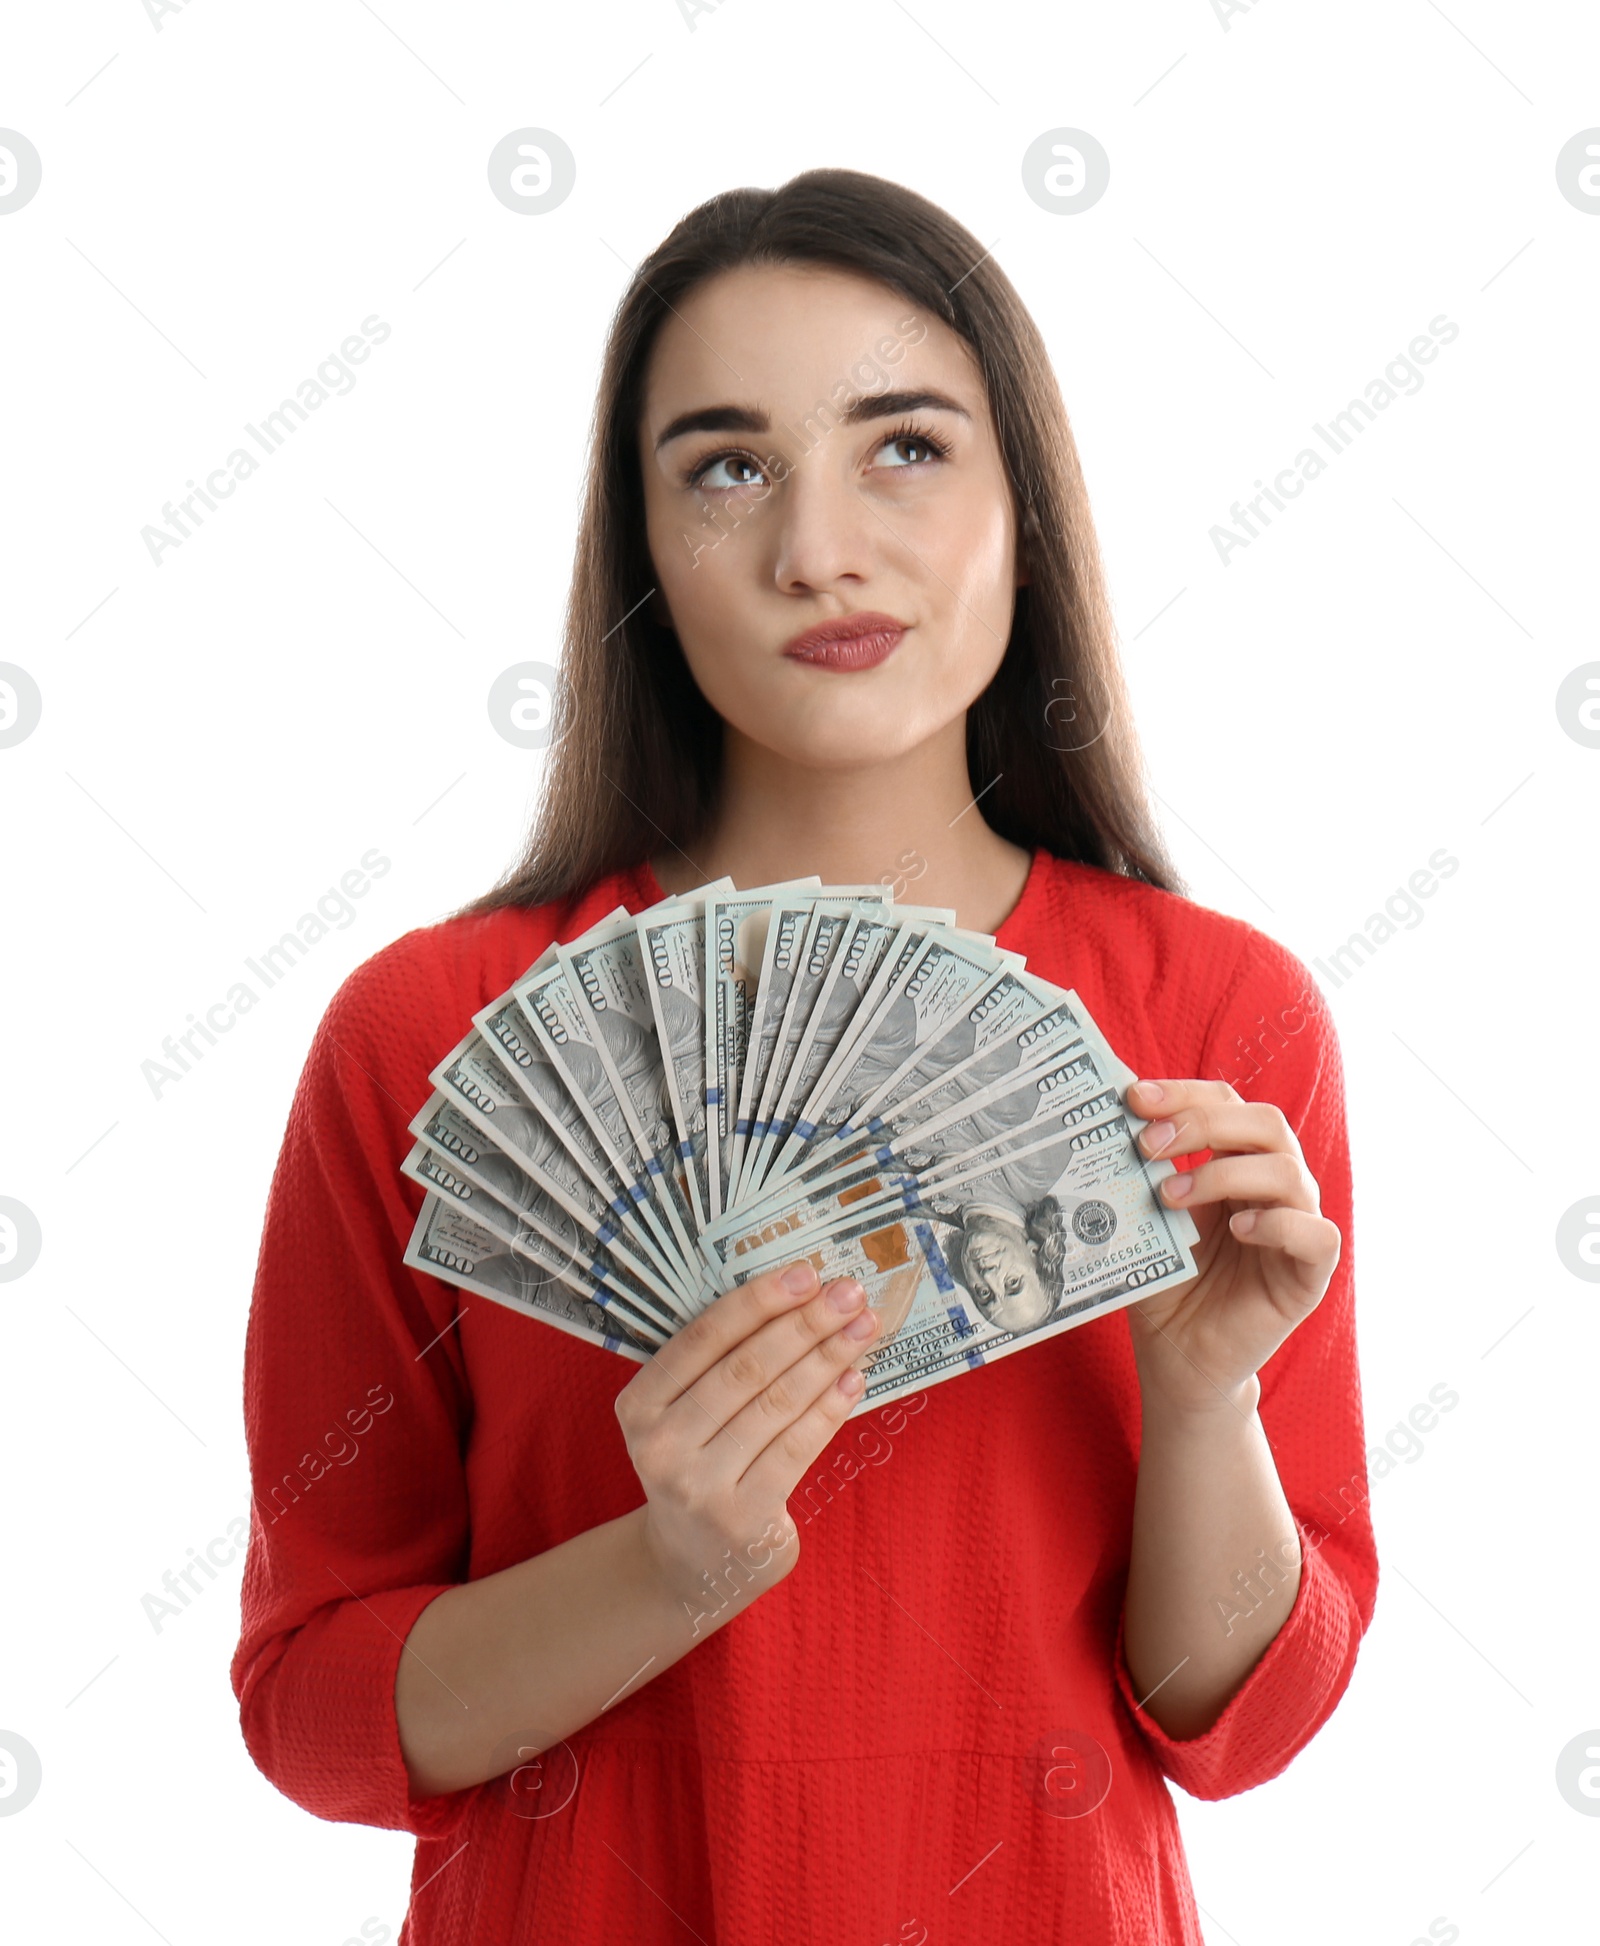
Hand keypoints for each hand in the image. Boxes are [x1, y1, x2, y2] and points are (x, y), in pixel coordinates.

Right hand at [614, 1260, 879, 1621]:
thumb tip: (798, 1296)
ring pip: (777, 1405)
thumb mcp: (682, 1415)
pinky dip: (830, 1409)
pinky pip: (796, 1448)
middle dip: (805, 1324)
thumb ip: (719, 1364)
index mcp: (639, 1406)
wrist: (691, 1563)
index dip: (758, 1301)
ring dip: (828, 1358)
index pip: (702, 1339)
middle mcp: (661, 1447)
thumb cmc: (699, 1463)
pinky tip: (854, 1378)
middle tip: (849, 1292)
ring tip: (863, 1327)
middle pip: (746, 1369)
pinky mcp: (744, 1520)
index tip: (805, 1273)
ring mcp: (700, 1488)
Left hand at [1123, 1078, 1341, 1413]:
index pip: (1225, 1102)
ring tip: (1170, 1196)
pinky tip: (1237, 1229)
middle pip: (1264, 1123)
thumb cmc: (1162, 1284)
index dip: (1184, 1093)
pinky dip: (1279, 1224)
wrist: (1177, 1357)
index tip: (1133, 1098)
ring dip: (1224, 1174)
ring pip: (1289, 1171)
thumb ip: (1137, 1176)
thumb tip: (1102, 1122)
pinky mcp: (1310, 1274)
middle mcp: (1273, 1186)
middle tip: (1148, 1144)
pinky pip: (1317, 1235)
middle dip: (1203, 1122)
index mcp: (1235, 1162)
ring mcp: (1297, 1227)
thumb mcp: (1143, 1220)